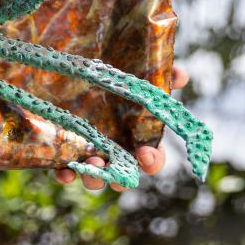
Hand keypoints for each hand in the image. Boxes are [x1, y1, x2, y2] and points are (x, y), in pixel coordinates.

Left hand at [54, 63, 189, 191]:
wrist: (73, 64)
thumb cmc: (114, 74)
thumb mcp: (137, 69)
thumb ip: (161, 73)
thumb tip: (180, 75)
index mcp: (136, 134)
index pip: (152, 157)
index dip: (152, 161)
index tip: (146, 155)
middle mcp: (115, 147)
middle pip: (123, 175)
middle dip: (120, 179)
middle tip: (115, 174)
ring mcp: (89, 149)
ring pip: (95, 176)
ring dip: (94, 178)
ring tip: (90, 166)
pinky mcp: (65, 147)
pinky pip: (66, 168)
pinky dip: (65, 175)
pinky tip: (63, 173)